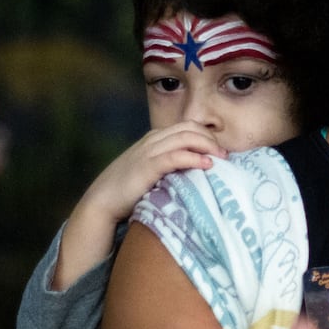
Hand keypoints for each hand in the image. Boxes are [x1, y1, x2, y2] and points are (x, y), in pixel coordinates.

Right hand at [80, 122, 230, 224]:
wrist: (102, 202)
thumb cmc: (128, 190)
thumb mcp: (151, 170)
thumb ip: (169, 164)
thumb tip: (196, 168)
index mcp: (154, 138)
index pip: (187, 127)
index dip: (207, 135)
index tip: (220, 151)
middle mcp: (152, 140)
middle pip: (190, 128)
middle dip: (211, 138)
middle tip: (225, 155)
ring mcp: (149, 151)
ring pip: (186, 137)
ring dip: (208, 145)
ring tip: (221, 158)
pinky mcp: (148, 166)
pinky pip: (176, 155)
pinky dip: (195, 157)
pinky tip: (207, 164)